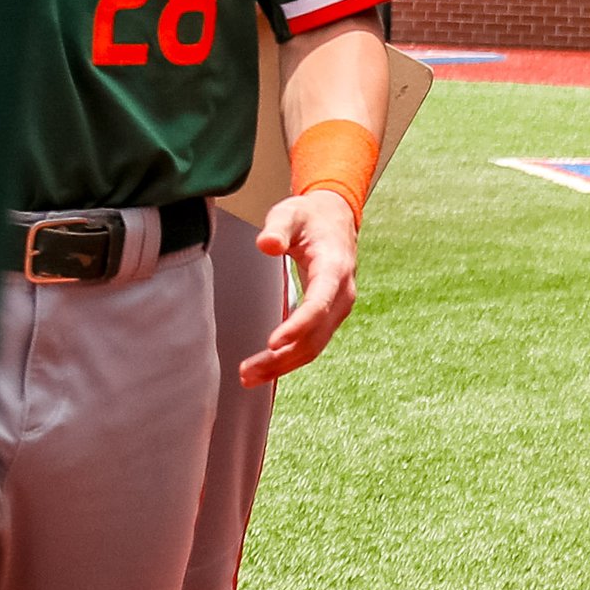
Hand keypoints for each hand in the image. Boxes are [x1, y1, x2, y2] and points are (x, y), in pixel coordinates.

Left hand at [245, 188, 361, 384]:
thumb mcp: (291, 213)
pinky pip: (312, 344)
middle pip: (315, 335)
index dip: (297, 326)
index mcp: (335, 267)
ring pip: (314, 346)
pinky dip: (289, 359)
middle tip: (247, 371)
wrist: (336, 218)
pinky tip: (265, 367)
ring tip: (249, 377)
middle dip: (282, 357)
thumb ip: (278, 227)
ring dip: (283, 365)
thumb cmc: (310, 216)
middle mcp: (342, 293)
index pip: (319, 303)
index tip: (272, 342)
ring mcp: (338, 307)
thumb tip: (266, 244)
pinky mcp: (329, 316)